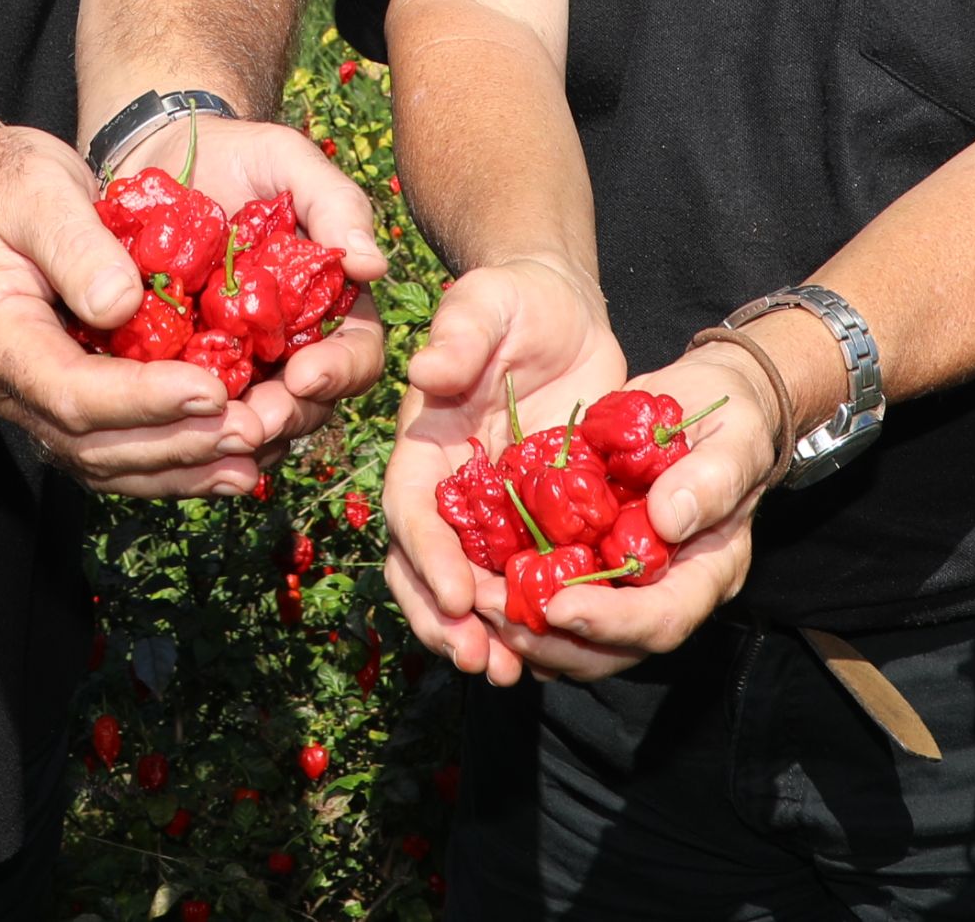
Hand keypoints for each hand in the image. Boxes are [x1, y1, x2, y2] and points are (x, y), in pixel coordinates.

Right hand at [0, 118, 259, 497]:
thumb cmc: (5, 183)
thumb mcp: (37, 190)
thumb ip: (75, 245)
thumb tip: (122, 305)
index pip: (70, 390)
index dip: (143, 399)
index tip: (211, 391)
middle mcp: (8, 385)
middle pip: (91, 443)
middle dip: (174, 444)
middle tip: (249, 432)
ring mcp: (34, 400)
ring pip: (106, 460)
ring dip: (181, 467)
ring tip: (250, 460)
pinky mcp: (67, 399)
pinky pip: (118, 446)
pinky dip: (172, 458)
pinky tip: (225, 457)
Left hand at [119, 115, 394, 460]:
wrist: (159, 156)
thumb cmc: (235, 155)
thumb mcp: (286, 160)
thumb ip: (335, 203)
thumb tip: (374, 265)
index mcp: (329, 303)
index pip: (356, 352)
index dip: (339, 372)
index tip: (305, 375)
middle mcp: (290, 343)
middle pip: (307, 403)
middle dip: (284, 418)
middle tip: (251, 422)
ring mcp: (236, 361)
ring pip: (250, 418)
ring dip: (234, 433)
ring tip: (208, 430)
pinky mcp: (181, 367)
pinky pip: (188, 407)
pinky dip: (182, 420)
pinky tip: (163, 419)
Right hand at [378, 254, 621, 685]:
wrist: (563, 312)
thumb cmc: (515, 301)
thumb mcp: (487, 301)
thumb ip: (459, 332)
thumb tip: (427, 369)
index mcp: (422, 444)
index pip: (412, 510)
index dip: (428, 557)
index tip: (458, 596)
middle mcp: (447, 488)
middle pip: (425, 568)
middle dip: (444, 620)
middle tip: (479, 660)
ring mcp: (488, 512)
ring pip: (467, 588)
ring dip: (481, 636)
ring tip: (507, 674)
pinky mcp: (533, 522)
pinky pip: (521, 581)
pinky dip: (528, 619)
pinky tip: (549, 652)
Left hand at [487, 335, 783, 681]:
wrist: (712, 403)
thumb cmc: (734, 423)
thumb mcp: (736, 440)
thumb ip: (711, 480)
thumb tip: (668, 520)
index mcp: (707, 572)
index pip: (663, 619)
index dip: (610, 622)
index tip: (559, 607)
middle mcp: (666, 590)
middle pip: (612, 648)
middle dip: (552, 640)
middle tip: (494, 611)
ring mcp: (628, 582)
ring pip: (578, 637)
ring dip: (527, 629)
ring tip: (478, 600)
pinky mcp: (595, 559)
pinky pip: (557, 597)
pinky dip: (520, 599)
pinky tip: (480, 578)